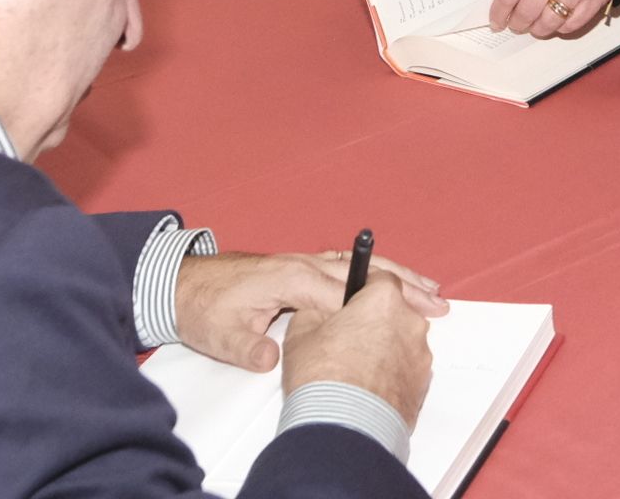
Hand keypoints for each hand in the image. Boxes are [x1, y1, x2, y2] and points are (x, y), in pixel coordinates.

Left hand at [174, 249, 443, 373]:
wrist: (183, 285)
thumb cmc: (205, 307)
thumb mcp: (222, 335)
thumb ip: (249, 348)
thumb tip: (270, 358)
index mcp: (290, 277)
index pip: (343, 292)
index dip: (377, 304)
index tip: (409, 315)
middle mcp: (303, 264)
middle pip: (363, 271)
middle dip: (403, 284)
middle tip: (437, 299)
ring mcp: (304, 262)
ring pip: (360, 266)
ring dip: (396, 274)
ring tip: (429, 287)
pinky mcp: (302, 268)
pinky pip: (347, 267)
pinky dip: (375, 272)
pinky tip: (393, 280)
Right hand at [282, 273, 434, 427]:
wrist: (343, 428)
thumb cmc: (322, 378)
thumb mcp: (301, 332)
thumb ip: (316, 310)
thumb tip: (319, 310)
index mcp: (383, 299)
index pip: (380, 278)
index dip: (361, 290)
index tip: (351, 302)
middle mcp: (410, 322)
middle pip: (394, 311)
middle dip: (375, 321)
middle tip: (348, 340)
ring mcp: (420, 355)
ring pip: (402, 342)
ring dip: (385, 348)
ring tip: (356, 370)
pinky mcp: (423, 385)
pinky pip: (406, 369)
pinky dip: (391, 374)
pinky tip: (369, 387)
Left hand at [487, 0, 611, 36]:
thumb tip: (510, 0)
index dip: (498, 13)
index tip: (496, 21)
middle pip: (526, 12)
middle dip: (517, 24)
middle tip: (517, 25)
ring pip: (548, 23)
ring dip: (538, 29)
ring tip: (536, 26)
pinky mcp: (592, 1)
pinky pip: (571, 26)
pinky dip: (561, 28)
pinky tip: (558, 22)